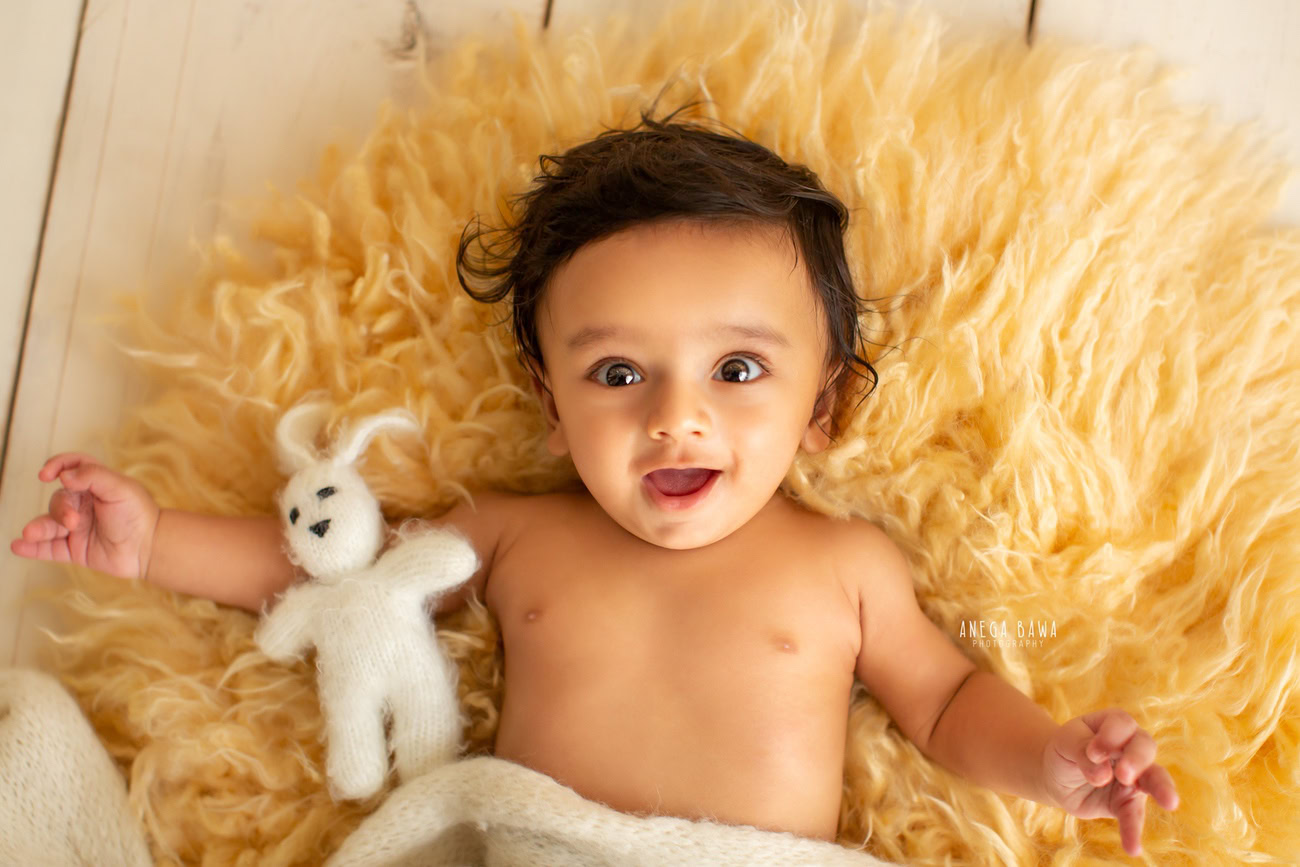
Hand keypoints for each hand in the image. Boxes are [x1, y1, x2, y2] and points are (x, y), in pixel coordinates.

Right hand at [9, 452, 160, 581]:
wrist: (149, 548)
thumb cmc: (138, 514)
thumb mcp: (121, 488)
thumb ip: (94, 476)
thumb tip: (65, 475)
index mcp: (95, 485)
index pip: (71, 467)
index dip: (57, 465)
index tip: (46, 474)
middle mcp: (83, 505)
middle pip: (59, 500)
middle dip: (60, 510)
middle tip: (73, 522)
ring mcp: (76, 527)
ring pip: (49, 525)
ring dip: (38, 528)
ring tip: (30, 533)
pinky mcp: (74, 549)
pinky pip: (48, 548)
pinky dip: (32, 548)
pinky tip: (18, 546)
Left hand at [1041, 708, 1179, 855]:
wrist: (1055, 775)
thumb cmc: (1063, 751)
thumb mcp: (1065, 743)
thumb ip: (1082, 752)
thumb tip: (1103, 776)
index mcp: (1112, 725)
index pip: (1122, 724)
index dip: (1111, 737)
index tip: (1093, 752)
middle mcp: (1129, 747)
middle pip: (1145, 746)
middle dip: (1137, 759)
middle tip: (1123, 774)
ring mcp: (1134, 776)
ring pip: (1155, 778)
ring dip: (1161, 789)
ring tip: (1170, 803)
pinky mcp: (1128, 802)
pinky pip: (1134, 816)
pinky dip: (1134, 831)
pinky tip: (1133, 848)